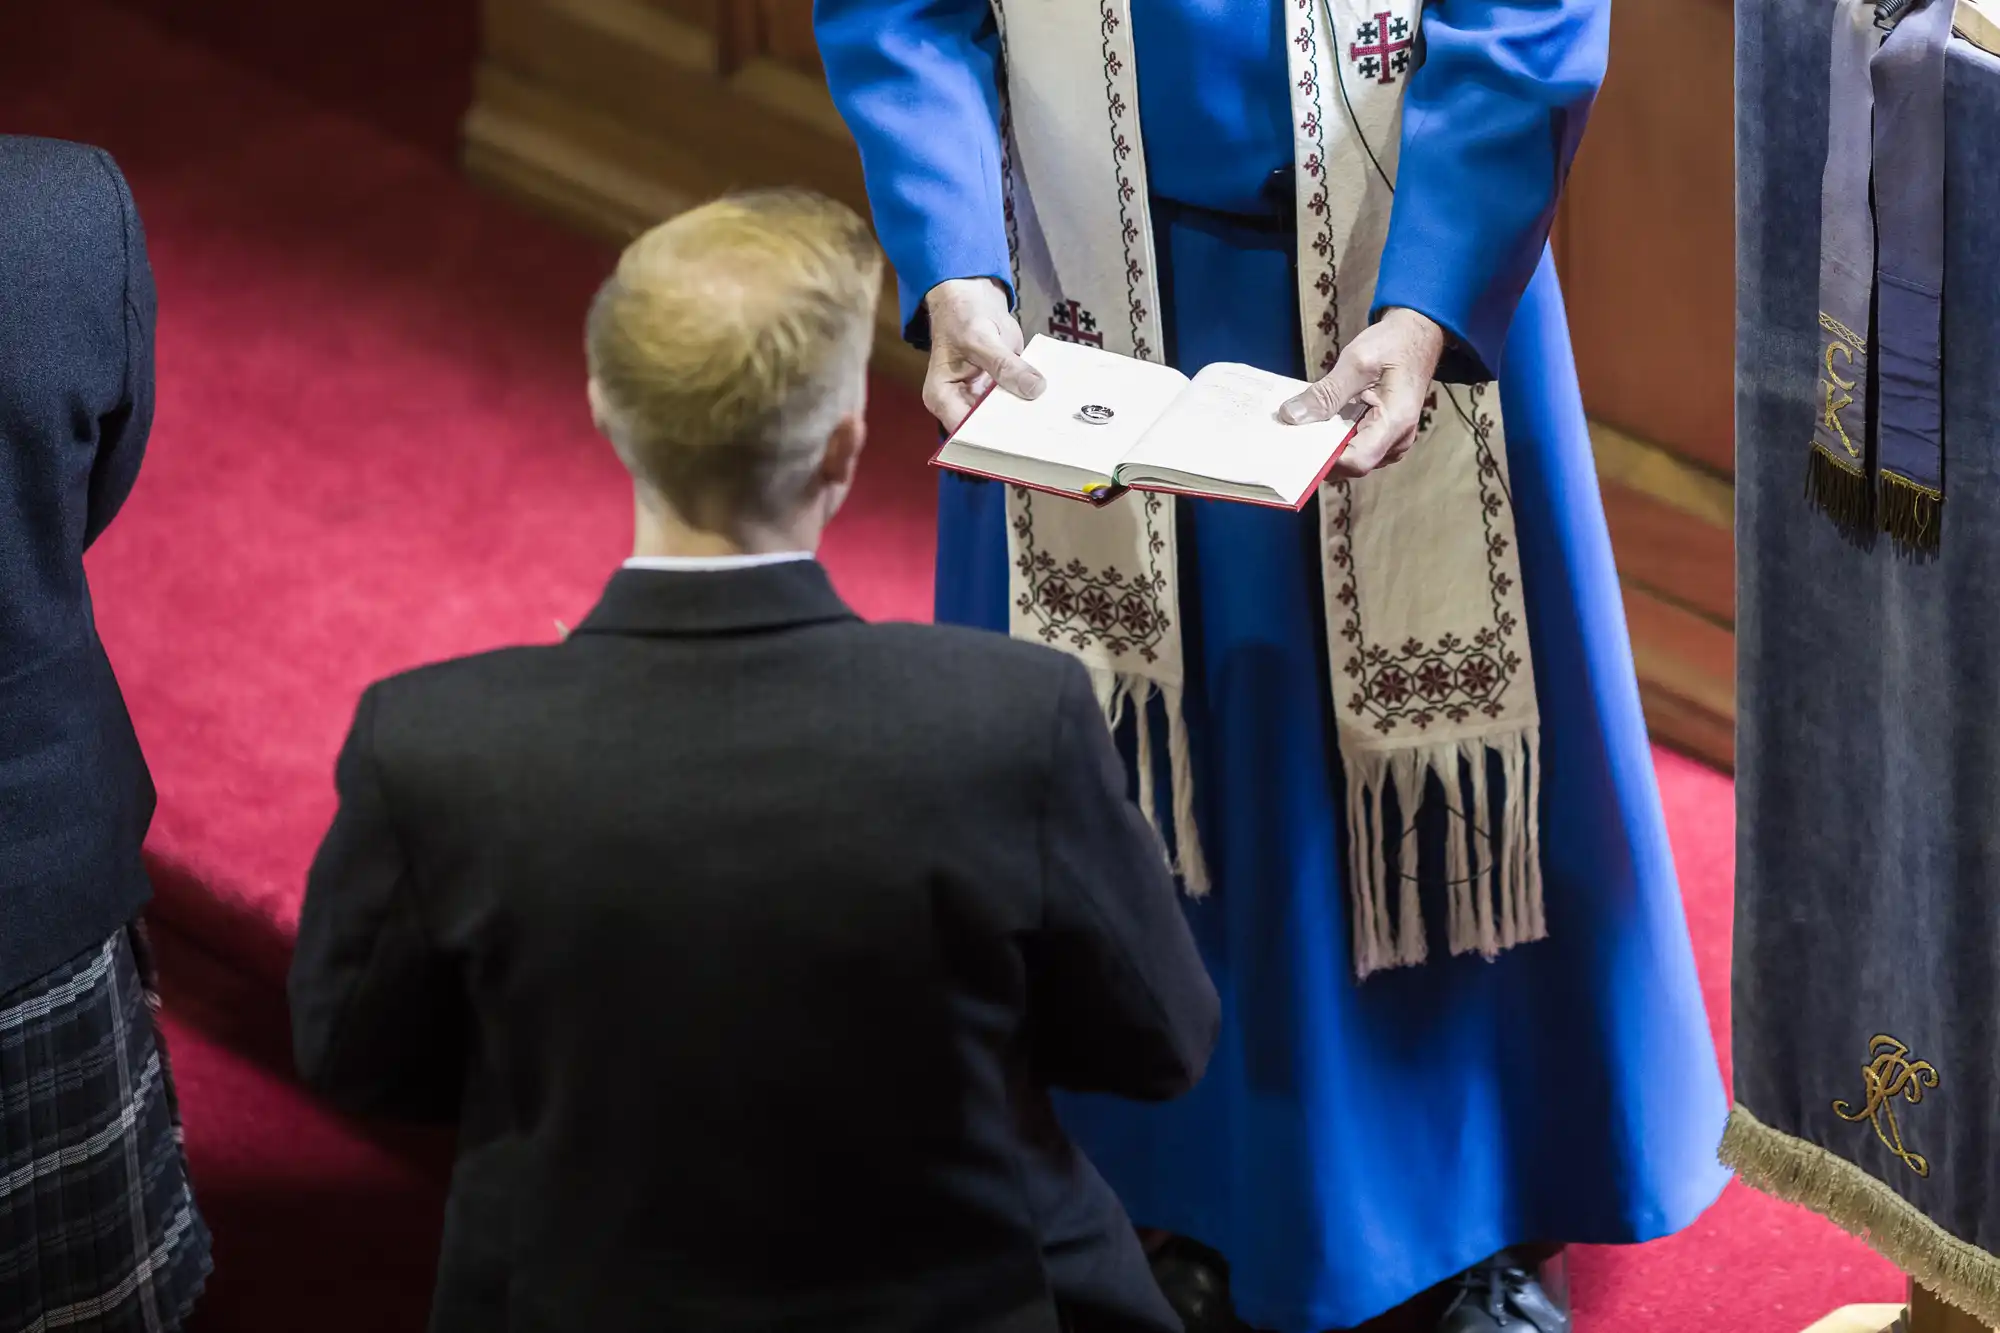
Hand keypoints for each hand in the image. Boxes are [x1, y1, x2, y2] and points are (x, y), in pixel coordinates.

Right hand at [922, 277, 1045, 430]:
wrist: (972, 299)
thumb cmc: (962, 317)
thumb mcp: (981, 339)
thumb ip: (1005, 365)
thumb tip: (1034, 388)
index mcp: (943, 397)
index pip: (965, 431)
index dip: (990, 440)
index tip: (1019, 443)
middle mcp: (959, 405)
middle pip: (986, 431)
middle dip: (1012, 434)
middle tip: (1043, 437)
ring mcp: (981, 400)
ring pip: (1004, 420)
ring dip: (1025, 420)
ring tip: (1051, 426)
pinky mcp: (1000, 392)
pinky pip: (1016, 403)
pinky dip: (1031, 404)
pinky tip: (1050, 408)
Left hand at [1278, 308, 1445, 478]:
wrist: (1417, 337)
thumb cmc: (1393, 345)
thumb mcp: (1356, 361)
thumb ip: (1326, 393)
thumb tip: (1292, 416)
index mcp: (1395, 422)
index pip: (1356, 461)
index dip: (1325, 459)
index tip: (1298, 444)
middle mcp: (1397, 440)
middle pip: (1351, 464)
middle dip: (1321, 453)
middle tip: (1292, 433)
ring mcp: (1392, 442)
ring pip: (1351, 459)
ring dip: (1327, 446)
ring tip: (1306, 425)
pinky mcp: (1383, 438)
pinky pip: (1356, 448)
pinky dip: (1336, 439)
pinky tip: (1322, 423)